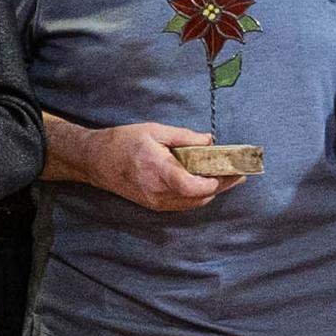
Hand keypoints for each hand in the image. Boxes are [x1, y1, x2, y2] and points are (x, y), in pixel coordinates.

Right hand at [92, 124, 226, 214]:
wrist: (96, 161)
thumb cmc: (122, 143)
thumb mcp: (154, 131)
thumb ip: (184, 137)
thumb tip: (209, 140)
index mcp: (157, 170)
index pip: (191, 186)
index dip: (214, 183)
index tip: (230, 171)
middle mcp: (158, 191)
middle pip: (199, 197)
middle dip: (222, 186)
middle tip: (239, 173)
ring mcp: (156, 202)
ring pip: (193, 203)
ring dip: (212, 192)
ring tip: (228, 178)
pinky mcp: (155, 205)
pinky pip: (184, 204)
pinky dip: (199, 195)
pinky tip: (207, 184)